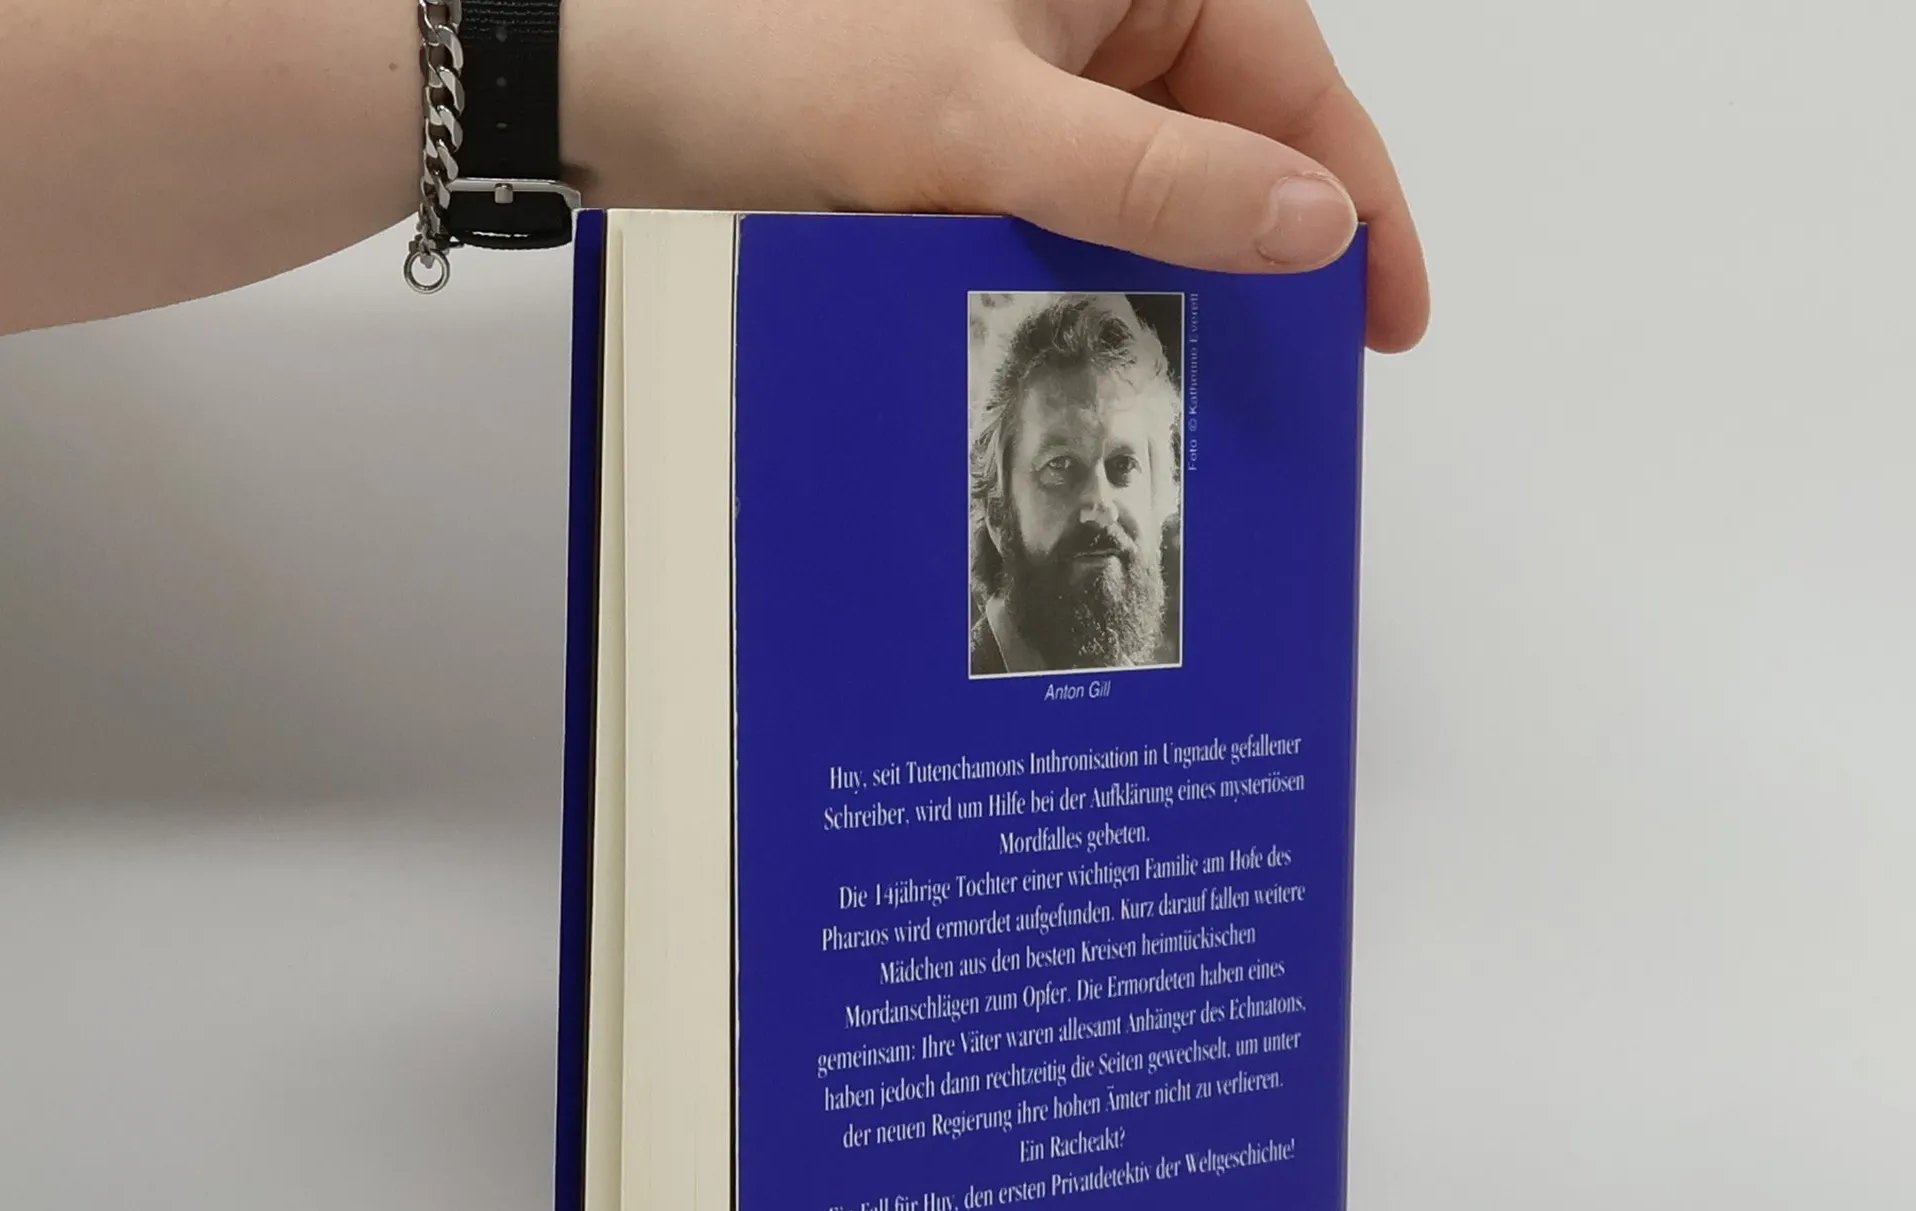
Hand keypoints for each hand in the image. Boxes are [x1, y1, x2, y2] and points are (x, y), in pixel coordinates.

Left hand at [566, 0, 1427, 350]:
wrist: (608, 79)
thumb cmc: (769, 49)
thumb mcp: (985, 124)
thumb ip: (1153, 179)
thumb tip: (1310, 226)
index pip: (1291, 80)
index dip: (1352, 201)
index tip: (1390, 314)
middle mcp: (1093, 4)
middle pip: (1226, 141)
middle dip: (1258, 256)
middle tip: (1293, 382)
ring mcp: (1032, 72)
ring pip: (1146, 189)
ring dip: (1170, 281)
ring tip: (1202, 386)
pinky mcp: (973, 133)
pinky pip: (1068, 214)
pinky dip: (1088, 281)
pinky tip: (1103, 351)